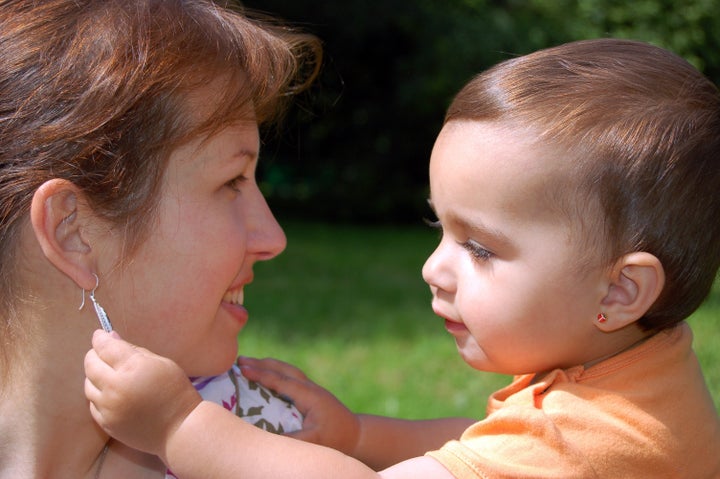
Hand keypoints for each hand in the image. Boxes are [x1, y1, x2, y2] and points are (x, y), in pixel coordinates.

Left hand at [84, 330, 201, 455]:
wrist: (179, 428)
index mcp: (133, 369)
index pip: (106, 347)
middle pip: (91, 365)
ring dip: (95, 376)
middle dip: (94, 354)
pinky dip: (98, 395)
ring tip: (109, 374)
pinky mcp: (106, 423)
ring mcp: (108, 408)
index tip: (100, 334)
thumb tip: (111, 338)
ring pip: (88, 385)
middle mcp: (115, 388)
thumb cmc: (176, 391)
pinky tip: (111, 393)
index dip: (100, 338)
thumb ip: (135, 351)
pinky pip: (93, 404)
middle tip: (103, 352)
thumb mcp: (162, 363)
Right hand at [237, 356, 360, 455]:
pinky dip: (276, 371)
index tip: (243, 369)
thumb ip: (294, 440)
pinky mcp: (311, 392)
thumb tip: (270, 439)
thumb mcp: (315, 441)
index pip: (281, 381)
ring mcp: (311, 388)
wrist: (356, 433)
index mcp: (309, 395)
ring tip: (249, 362)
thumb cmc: (335, 437)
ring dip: (268, 364)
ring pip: (287, 370)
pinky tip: (268, 374)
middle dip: (261, 363)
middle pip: (283, 369)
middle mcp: (309, 387)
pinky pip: (290, 376)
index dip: (261, 375)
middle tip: (239, 360)